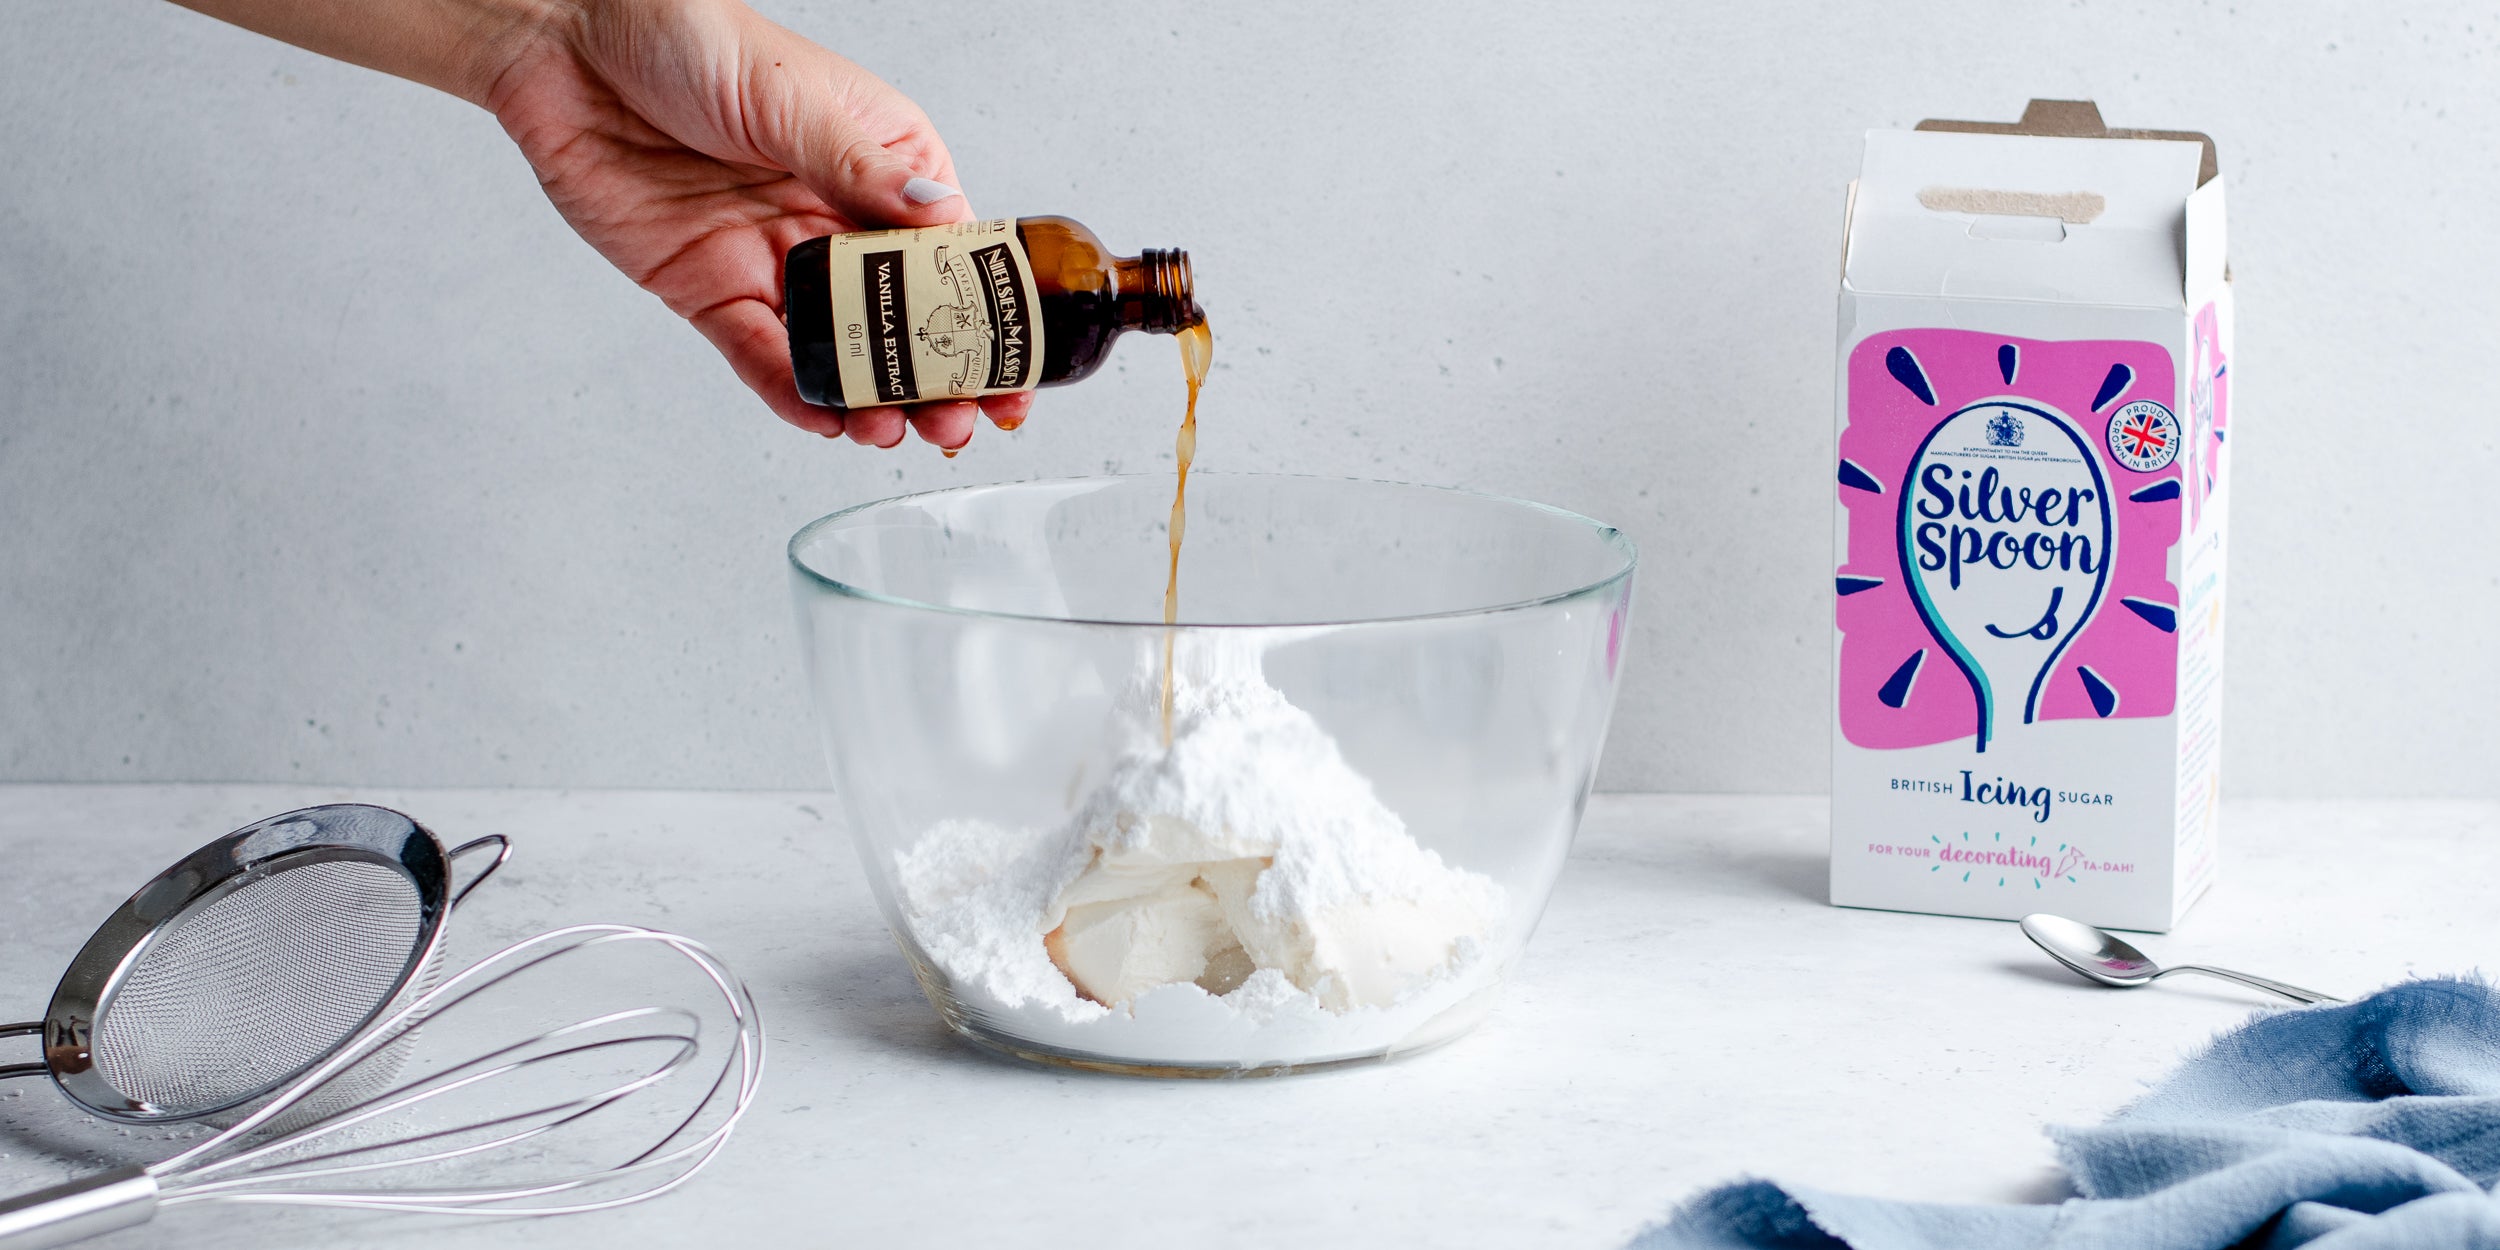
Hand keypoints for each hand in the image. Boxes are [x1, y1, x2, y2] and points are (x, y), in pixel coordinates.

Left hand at [481, 0, 1031, 446]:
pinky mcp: (711, 289)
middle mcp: (834, 216)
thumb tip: (943, 215)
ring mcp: (776, 258)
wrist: (565, 45)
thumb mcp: (790, 97)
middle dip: (935, 376)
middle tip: (956, 421)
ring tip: (892, 432)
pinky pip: (761, 354)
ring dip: (870, 396)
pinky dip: (793, 391)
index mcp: (879, 161)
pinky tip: (827, 420)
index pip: (951, 253)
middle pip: (903, 316)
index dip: (986, 315)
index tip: (1012, 368)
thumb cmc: (685, 37)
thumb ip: (860, 167)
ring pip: (839, 348)